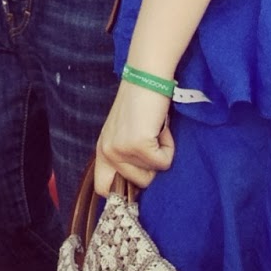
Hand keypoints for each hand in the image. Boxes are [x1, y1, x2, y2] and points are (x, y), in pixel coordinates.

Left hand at [93, 80, 173, 194]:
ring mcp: (121, 150)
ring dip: (160, 153)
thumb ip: (125, 157)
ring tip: (153, 129)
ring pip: (154, 173)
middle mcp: (107, 153)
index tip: (140, 179)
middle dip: (151, 167)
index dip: (123, 191)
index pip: (103, 189)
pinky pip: (164, 162)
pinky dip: (169, 146)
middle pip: (139, 184)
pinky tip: (159, 127)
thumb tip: (139, 187)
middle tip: (150, 140)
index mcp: (102, 151)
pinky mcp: (138, 146)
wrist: (146, 79)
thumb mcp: (124, 134)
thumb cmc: (141, 105)